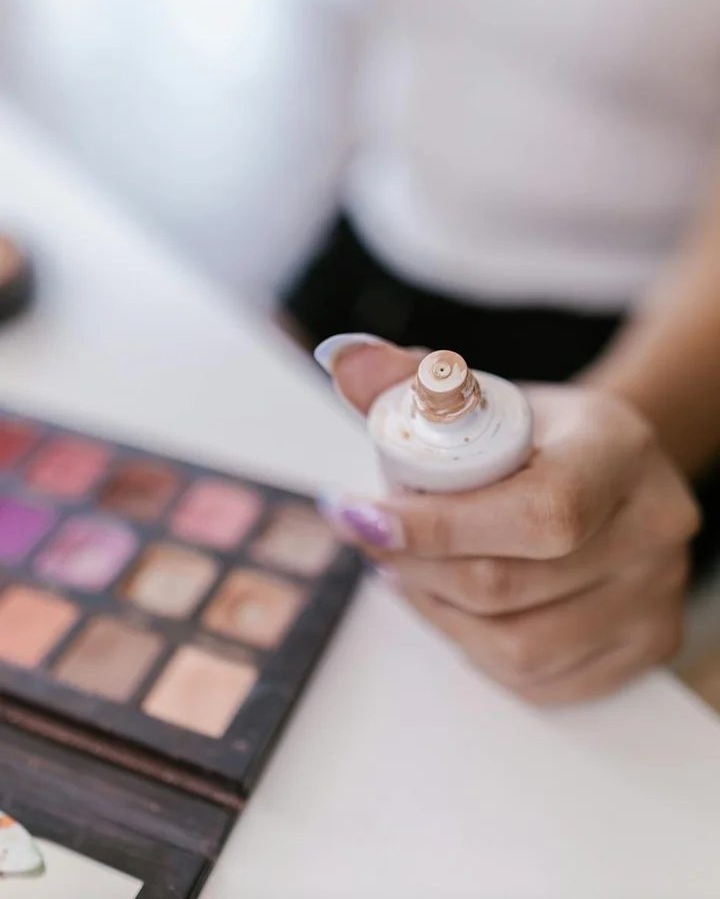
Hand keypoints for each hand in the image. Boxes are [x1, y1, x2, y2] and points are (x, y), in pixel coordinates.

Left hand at [318, 338, 699, 703]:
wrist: (613, 470)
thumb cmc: (543, 433)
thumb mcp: (485, 393)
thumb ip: (409, 378)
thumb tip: (342, 358)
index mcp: (618, 451)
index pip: (534, 512)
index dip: (436, 528)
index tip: (361, 514)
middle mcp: (653, 529)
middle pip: (509, 586)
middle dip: (415, 567)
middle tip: (370, 538)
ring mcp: (655, 597)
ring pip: (517, 648)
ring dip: (436, 614)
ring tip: (402, 572)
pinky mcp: (646, 647)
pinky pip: (538, 680)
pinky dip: (474, 650)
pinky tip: (450, 608)